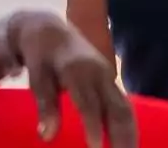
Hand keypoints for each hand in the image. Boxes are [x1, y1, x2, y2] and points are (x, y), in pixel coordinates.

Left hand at [12, 10, 134, 147]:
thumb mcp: (37, 79)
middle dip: (123, 136)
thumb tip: (47, 137)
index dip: (93, 126)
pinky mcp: (111, 81)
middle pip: (117, 108)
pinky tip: (127, 143)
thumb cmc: (41, 58)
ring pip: (125, 108)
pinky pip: (124, 106)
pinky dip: (128, 126)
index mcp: (79, 71)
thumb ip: (46, 107)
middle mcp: (100, 74)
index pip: (89, 104)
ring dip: (130, 134)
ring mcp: (109, 77)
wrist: (50, 31)